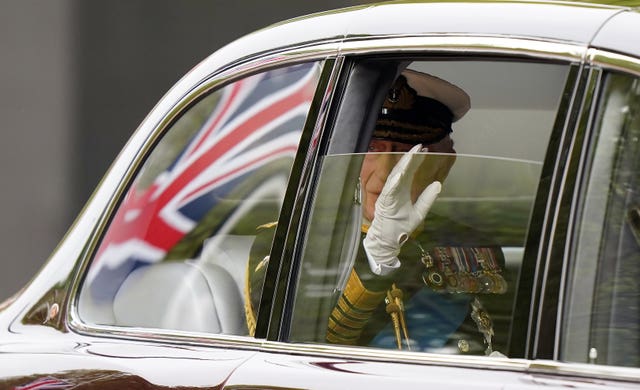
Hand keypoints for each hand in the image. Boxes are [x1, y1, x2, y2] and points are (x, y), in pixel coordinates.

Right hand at [363, 144, 440, 274]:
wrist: (388, 242)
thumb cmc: (400, 227)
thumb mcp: (419, 212)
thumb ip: (427, 198)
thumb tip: (438, 184)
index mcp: (401, 190)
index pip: (409, 172)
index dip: (416, 160)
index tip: (425, 149)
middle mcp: (394, 190)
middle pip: (402, 170)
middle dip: (410, 157)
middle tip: (420, 146)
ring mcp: (388, 195)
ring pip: (395, 176)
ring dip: (403, 165)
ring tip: (412, 154)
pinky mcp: (384, 203)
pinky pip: (389, 190)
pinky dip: (394, 181)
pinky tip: (401, 173)